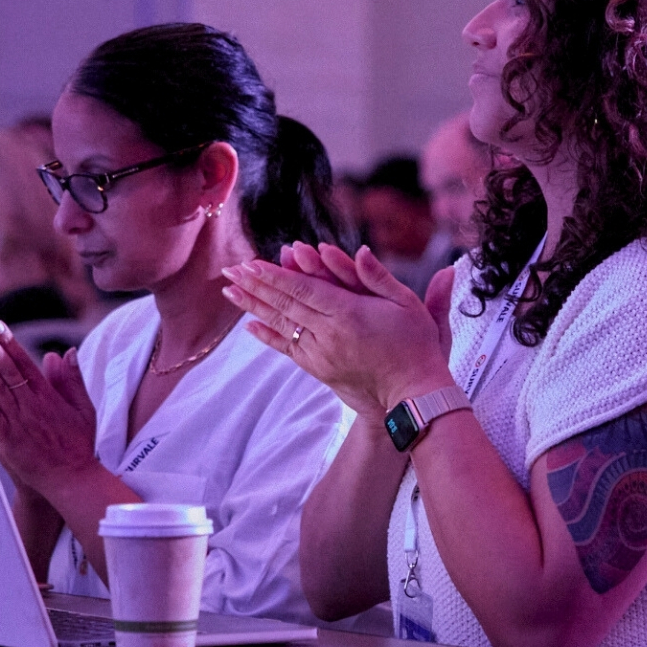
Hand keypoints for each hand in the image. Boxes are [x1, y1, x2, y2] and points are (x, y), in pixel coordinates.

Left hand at [0, 318, 100, 495]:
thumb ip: (72, 380)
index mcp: (48, 396)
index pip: (23, 361)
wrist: (72, 479)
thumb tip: (62, 353)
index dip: (7, 341)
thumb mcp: (83, 409)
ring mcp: (17, 423)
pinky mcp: (6, 441)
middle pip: (4, 369)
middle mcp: (31, 406)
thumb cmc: (78, 445)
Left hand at [222, 243, 452, 419]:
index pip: (304, 290)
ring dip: (254, 306)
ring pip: (282, 324)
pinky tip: (250, 324)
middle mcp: (329, 334)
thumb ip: (379, 277)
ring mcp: (322, 354)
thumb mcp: (407, 304)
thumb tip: (360, 249)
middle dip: (255, 285)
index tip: (252, 264)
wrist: (413, 397)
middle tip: (230, 270)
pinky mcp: (320, 369)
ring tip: (230, 291)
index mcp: (350, 314)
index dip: (276, 276)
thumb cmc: (416, 347)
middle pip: (285, 304)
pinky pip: (288, 348)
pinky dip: (268, 335)